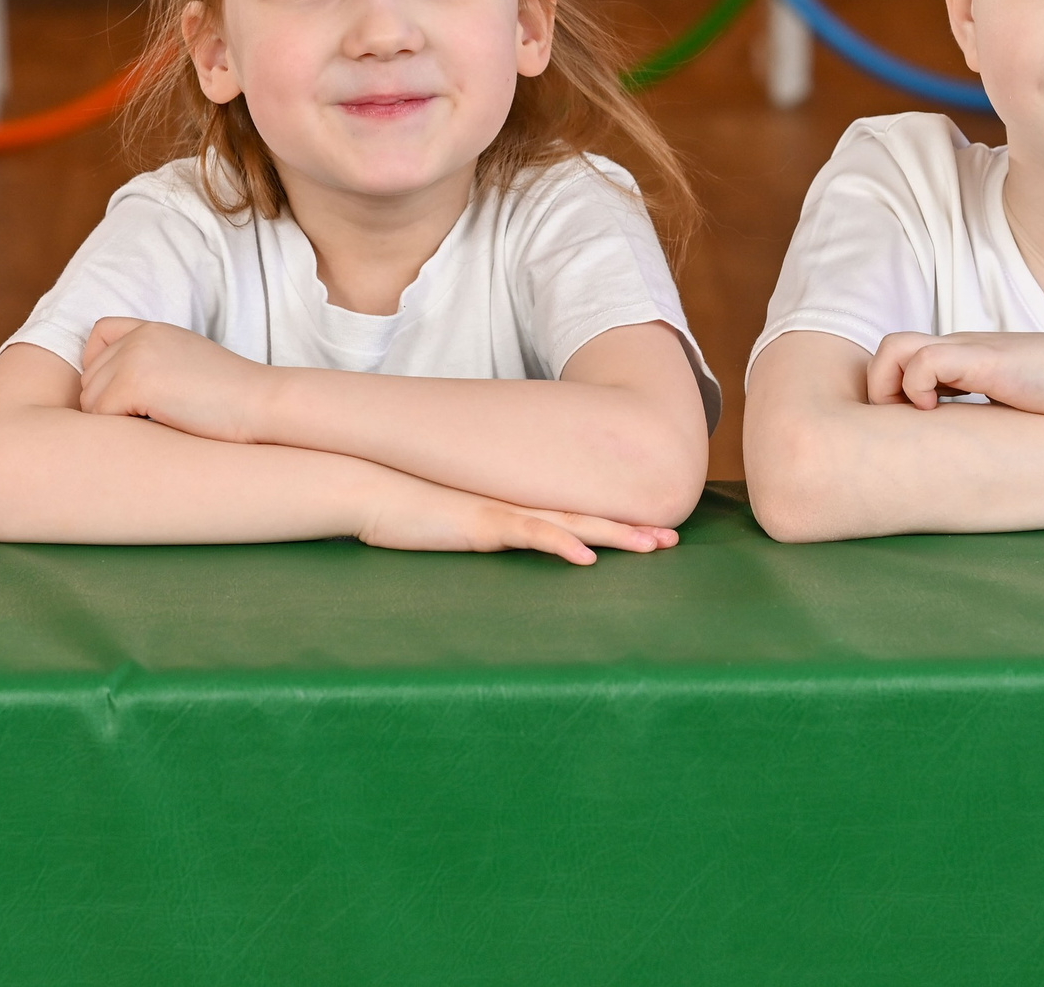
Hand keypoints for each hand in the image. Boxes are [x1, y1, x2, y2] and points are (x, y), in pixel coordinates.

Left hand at [79, 317, 271, 444]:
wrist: (261, 403)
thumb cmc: (232, 396)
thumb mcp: (187, 362)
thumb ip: (152, 362)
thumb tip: (112, 393)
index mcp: (153, 329)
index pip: (99, 333)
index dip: (99, 363)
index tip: (120, 390)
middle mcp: (139, 337)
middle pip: (90, 376)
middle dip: (109, 401)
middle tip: (146, 417)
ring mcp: (135, 358)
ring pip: (91, 399)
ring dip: (114, 419)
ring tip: (154, 423)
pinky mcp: (135, 384)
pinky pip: (101, 416)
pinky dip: (122, 430)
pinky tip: (156, 428)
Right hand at [355, 473, 679, 565]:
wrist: (371, 486)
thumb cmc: (406, 506)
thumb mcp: (454, 521)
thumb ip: (480, 527)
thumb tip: (497, 537)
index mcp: (514, 507)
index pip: (574, 514)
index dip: (614, 522)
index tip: (650, 531)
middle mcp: (517, 505)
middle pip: (586, 516)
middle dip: (631, 529)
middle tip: (673, 539)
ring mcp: (502, 512)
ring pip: (571, 523)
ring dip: (614, 535)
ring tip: (653, 545)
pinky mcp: (481, 524)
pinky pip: (528, 535)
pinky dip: (560, 545)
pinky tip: (586, 557)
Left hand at [868, 331, 1043, 420]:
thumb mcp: (1020, 406)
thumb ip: (992, 415)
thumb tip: (974, 457)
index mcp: (969, 359)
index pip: (906, 362)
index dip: (894, 393)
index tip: (904, 430)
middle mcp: (963, 348)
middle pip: (889, 349)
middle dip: (878, 389)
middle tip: (896, 427)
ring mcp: (971, 351)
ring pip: (893, 347)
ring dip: (887, 383)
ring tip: (912, 417)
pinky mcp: (986, 362)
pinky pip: (924, 361)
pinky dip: (916, 387)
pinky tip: (936, 412)